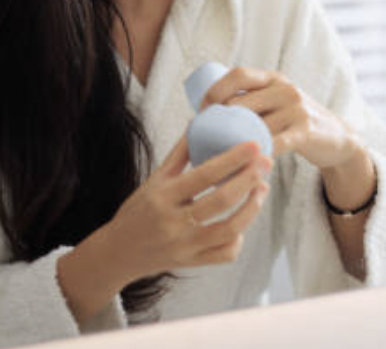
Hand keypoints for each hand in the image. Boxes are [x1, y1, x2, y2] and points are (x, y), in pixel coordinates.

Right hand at [105, 135, 271, 281]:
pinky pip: (225, 253)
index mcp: (163, 196)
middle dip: (249, 179)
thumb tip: (200, 121)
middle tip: (266, 162)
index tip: (254, 146)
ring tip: (262, 188)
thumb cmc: (139, 210)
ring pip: (229, 230)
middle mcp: (174, 223)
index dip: (232, 159)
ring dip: (252, 208)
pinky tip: (243, 220)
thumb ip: (179, 154)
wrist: (119, 253)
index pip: (204, 175)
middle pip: (221, 201)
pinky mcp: (193, 263)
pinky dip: (239, 238)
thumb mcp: (154, 180)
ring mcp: (185, 246)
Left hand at [200, 67, 362, 171]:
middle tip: (205, 140)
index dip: (214, 91)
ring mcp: (296, 109)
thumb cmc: (297, 122)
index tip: (202, 111)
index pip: (237, 75)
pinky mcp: (306, 130)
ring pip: (254, 126)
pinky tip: (246, 166)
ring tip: (219, 158)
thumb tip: (209, 110)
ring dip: (233, 144)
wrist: (338, 139)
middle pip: (241, 102)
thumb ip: (253, 100)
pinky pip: (273, 143)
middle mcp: (285, 89)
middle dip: (219, 122)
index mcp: (273, 78)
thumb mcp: (277, 101)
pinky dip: (256, 154)